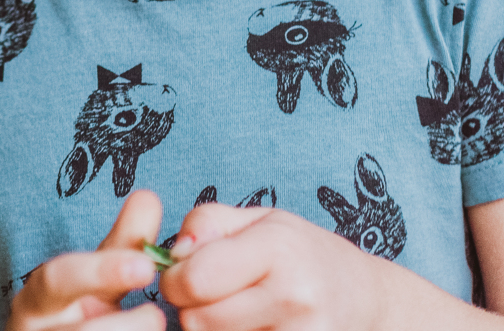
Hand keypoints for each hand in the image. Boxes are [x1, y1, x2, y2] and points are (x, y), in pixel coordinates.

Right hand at [6, 190, 165, 329]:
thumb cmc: (84, 319)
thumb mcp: (98, 283)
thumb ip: (122, 246)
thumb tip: (148, 197)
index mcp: (36, 301)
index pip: (57, 278)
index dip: (100, 271)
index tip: (147, 267)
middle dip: (117, 325)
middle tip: (158, 315)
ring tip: (157, 328)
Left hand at [161, 202, 387, 330]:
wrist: (365, 299)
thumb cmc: (301, 253)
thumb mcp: (259, 219)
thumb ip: (208, 223)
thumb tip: (174, 254)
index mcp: (278, 248)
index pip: (196, 278)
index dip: (174, 279)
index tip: (181, 274)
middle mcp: (294, 297)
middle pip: (199, 322)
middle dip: (191, 310)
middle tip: (210, 297)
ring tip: (237, 313)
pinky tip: (253, 330)